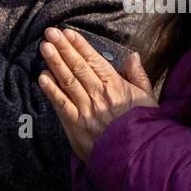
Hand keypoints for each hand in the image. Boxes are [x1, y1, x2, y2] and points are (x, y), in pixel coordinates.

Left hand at [37, 27, 157, 160]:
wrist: (138, 157)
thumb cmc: (144, 127)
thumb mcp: (148, 98)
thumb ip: (138, 76)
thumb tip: (132, 55)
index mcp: (116, 86)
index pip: (94, 60)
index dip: (79, 45)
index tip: (67, 33)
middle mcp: (99, 95)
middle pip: (77, 66)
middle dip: (63, 48)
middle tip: (50, 32)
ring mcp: (86, 110)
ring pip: (67, 81)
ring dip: (54, 63)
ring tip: (44, 47)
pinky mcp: (77, 127)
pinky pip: (62, 105)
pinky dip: (51, 90)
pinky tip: (42, 77)